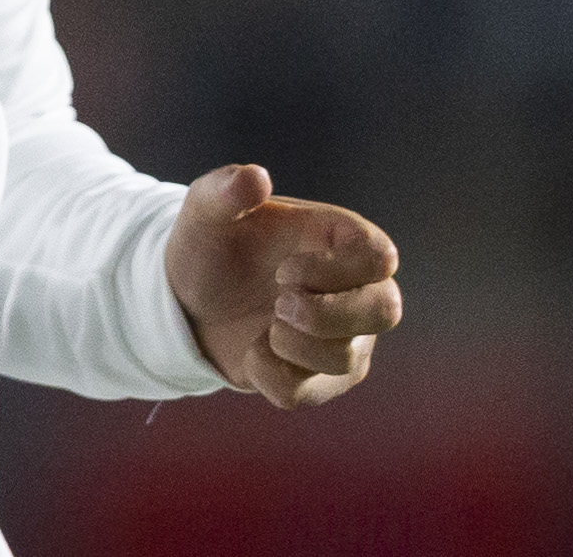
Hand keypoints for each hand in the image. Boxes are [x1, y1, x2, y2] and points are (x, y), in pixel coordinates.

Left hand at [165, 163, 401, 408]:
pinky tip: (253, 351)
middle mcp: (354, 290)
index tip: (284, 268)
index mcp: (338, 240)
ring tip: (266, 324)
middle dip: (328, 314)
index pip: (381, 256)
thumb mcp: (206, 210)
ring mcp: (341, 338)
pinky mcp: (317, 380)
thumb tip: (256, 178)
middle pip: (386, 310)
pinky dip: (269, 376)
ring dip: (294, 345)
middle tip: (279, 304)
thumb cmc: (210, 244)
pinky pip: (306, 394)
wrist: (185, 300)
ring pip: (347, 360)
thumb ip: (226, 190)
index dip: (337, 269)